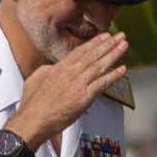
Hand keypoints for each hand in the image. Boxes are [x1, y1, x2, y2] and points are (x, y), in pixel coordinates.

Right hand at [9, 28, 131, 145]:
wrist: (32, 120)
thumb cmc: (32, 104)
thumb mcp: (36, 78)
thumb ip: (48, 70)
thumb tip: (54, 66)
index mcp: (59, 68)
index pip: (80, 51)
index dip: (94, 43)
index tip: (105, 36)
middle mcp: (69, 73)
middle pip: (92, 55)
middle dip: (108, 44)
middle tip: (121, 36)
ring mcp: (77, 85)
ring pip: (99, 66)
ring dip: (113, 54)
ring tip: (124, 45)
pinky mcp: (83, 98)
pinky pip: (101, 84)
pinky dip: (113, 76)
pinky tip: (123, 69)